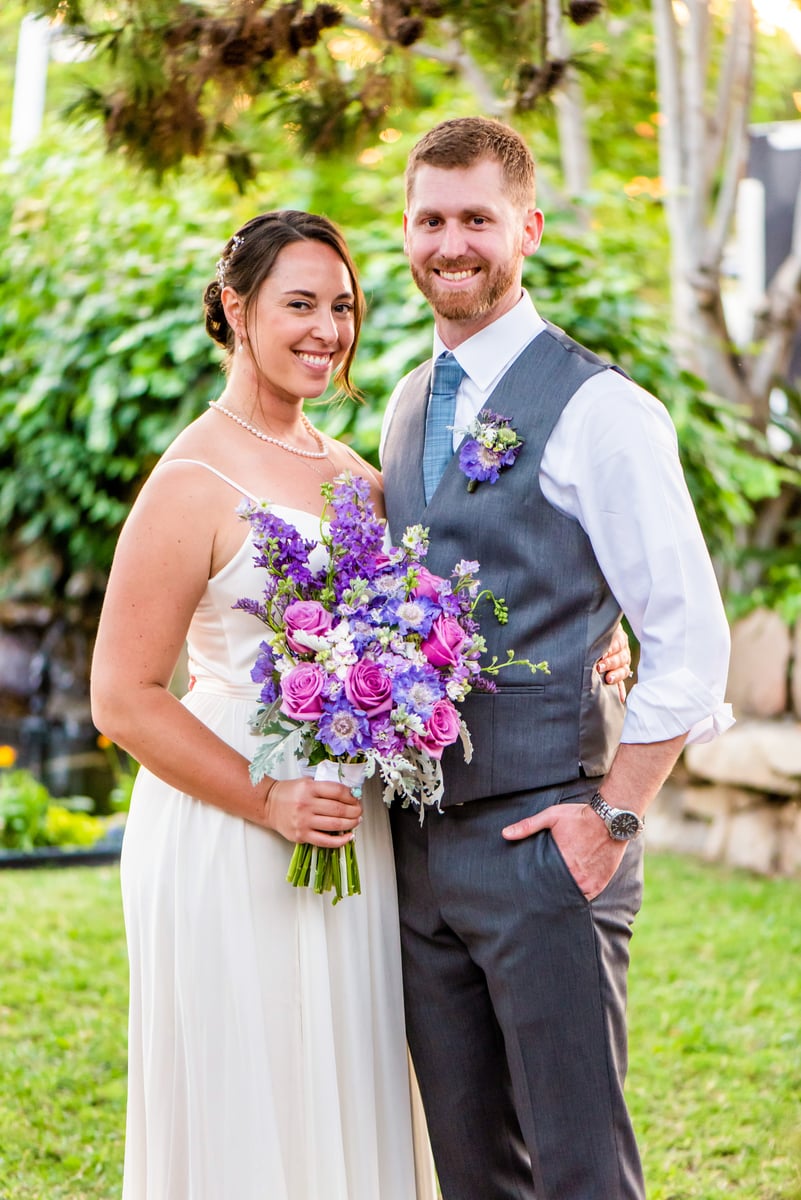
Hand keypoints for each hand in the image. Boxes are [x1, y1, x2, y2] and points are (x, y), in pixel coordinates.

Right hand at [263, 777, 362, 846]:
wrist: (268, 804)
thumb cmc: (289, 793)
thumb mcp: (307, 782)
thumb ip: (325, 787)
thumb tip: (350, 795)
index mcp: (309, 788)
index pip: (338, 792)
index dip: (352, 796)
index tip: (356, 799)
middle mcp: (306, 804)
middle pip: (339, 809)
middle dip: (354, 811)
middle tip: (359, 811)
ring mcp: (303, 821)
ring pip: (335, 825)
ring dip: (351, 824)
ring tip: (356, 822)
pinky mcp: (301, 836)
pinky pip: (325, 841)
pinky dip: (340, 841)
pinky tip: (349, 837)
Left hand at [502, 802, 625, 900]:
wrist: (611, 819)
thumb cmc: (580, 816)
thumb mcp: (551, 816)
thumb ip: (528, 826)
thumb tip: (505, 834)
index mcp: (560, 861)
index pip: (543, 881)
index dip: (536, 886)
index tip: (529, 889)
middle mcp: (575, 875)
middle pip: (556, 891)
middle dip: (548, 893)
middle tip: (538, 897)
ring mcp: (589, 882)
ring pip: (571, 897)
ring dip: (563, 897)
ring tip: (553, 900)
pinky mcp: (600, 883)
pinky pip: (587, 898)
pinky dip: (579, 897)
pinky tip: (571, 898)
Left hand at [596, 623, 632, 701]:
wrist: (595, 641)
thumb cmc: (595, 636)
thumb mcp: (597, 633)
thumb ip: (596, 637)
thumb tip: (587, 638)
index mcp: (618, 638)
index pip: (617, 643)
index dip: (611, 648)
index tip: (603, 653)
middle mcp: (622, 651)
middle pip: (621, 657)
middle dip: (611, 663)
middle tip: (600, 667)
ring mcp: (622, 664)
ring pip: (624, 670)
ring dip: (616, 675)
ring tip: (608, 679)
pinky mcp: (619, 675)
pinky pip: (621, 683)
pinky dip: (620, 690)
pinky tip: (619, 698)